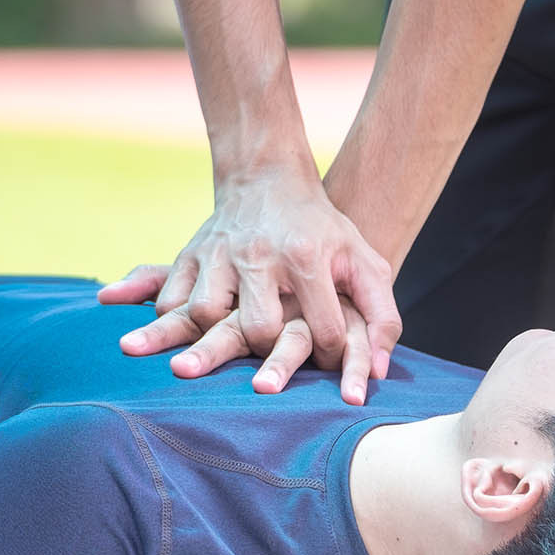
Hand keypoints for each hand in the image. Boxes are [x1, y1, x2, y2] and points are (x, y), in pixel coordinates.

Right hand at [98, 170, 400, 396]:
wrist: (269, 179)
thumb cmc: (323, 231)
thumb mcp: (365, 262)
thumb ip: (383, 317)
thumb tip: (380, 375)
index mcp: (308, 257)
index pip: (322, 330)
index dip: (331, 358)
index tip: (328, 361)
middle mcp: (261, 255)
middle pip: (260, 328)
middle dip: (270, 356)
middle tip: (276, 360)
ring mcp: (220, 252)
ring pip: (207, 314)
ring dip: (216, 340)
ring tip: (230, 347)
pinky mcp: (190, 254)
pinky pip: (171, 301)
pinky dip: (177, 322)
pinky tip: (193, 333)